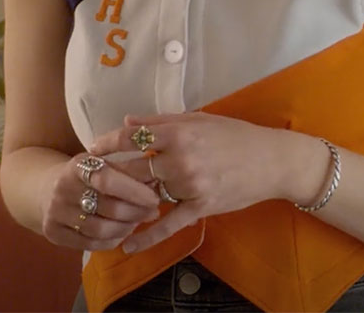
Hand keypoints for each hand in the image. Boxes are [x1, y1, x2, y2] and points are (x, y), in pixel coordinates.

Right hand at [39, 153, 160, 249]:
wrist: (47, 188)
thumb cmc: (86, 175)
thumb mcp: (100, 163)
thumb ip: (125, 171)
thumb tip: (156, 185)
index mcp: (78, 165)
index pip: (109, 180)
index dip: (134, 191)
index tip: (154, 198)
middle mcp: (63, 188)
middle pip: (108, 208)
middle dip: (136, 212)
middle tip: (152, 212)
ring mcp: (55, 212)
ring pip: (100, 229)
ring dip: (126, 228)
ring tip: (138, 223)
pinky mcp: (52, 232)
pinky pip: (89, 243)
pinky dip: (111, 241)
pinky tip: (122, 234)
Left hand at [90, 112, 313, 252]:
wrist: (271, 160)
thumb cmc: (235, 134)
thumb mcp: (199, 119)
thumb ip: (162, 120)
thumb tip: (128, 120)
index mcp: (179, 132)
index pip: (133, 137)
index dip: (108, 143)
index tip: (93, 149)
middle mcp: (181, 158)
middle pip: (134, 169)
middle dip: (110, 174)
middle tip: (92, 179)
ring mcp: (190, 185)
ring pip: (148, 195)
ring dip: (126, 201)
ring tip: (104, 206)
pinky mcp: (200, 207)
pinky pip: (168, 224)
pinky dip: (147, 236)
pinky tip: (128, 244)